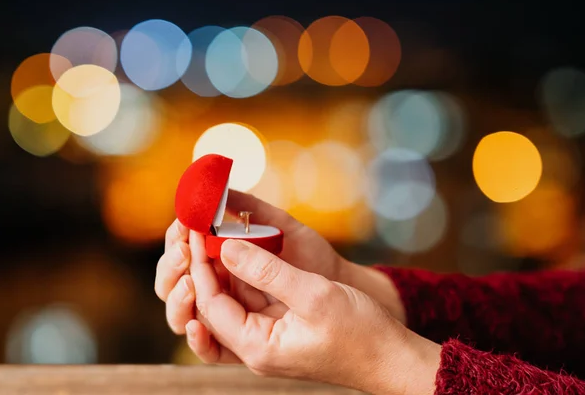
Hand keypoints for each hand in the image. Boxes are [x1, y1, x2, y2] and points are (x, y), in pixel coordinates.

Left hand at [154, 190, 404, 333]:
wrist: (389, 355)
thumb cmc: (359, 332)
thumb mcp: (313, 295)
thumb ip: (267, 271)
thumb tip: (226, 247)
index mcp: (257, 347)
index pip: (210, 304)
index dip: (199, 265)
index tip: (195, 230)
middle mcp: (255, 345)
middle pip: (213, 303)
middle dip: (202, 266)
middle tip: (196, 229)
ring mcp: (267, 335)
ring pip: (231, 298)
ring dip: (222, 267)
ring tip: (212, 233)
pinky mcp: (281, 325)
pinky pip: (252, 297)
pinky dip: (245, 273)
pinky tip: (243, 249)